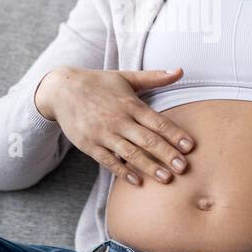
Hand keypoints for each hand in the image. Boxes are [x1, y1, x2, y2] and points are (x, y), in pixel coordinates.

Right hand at [38, 66, 193, 185]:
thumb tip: (181, 70)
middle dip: (167, 155)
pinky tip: (137, 181)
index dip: (175, 134)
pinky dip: (122, 172)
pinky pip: (108, 161)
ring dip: (149, 167)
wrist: (61, 89)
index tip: (190, 146)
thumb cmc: (98, 83)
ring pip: (130, 153)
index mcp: (130, 103)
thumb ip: (154, 77)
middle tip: (184, 168)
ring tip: (167, 179)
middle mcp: (118, 119)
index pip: (157, 121)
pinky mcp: (89, 145)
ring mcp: (103, 134)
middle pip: (147, 140)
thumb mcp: (126, 77)